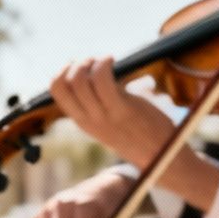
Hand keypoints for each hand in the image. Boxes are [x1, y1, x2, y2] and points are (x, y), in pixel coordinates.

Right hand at [49, 57, 174, 167]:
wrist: (162, 157)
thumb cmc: (142, 133)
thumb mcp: (113, 120)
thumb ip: (103, 101)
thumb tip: (100, 71)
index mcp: (83, 120)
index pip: (56, 91)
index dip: (63, 71)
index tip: (82, 66)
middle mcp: (88, 119)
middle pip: (65, 83)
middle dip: (77, 64)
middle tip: (96, 62)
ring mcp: (103, 116)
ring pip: (80, 80)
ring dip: (91, 62)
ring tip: (106, 61)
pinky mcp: (121, 110)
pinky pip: (102, 80)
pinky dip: (104, 63)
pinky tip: (112, 60)